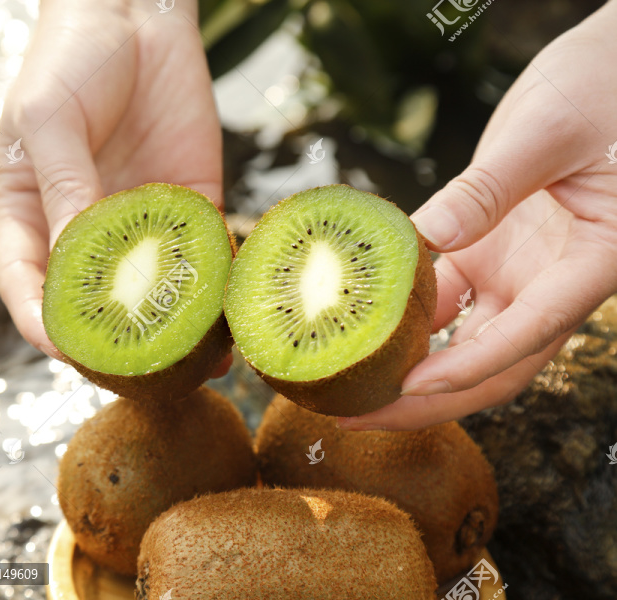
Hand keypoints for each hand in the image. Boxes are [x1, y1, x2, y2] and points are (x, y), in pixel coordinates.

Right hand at [0, 0, 230, 374]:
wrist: (136, 9)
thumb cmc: (71, 57)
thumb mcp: (51, 119)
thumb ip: (65, 186)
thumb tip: (81, 260)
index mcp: (29, 213)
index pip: (27, 286)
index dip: (42, 323)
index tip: (66, 351)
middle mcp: (83, 229)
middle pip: (93, 305)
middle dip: (113, 344)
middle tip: (140, 376)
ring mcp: (138, 223)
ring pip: (151, 292)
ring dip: (171, 330)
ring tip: (197, 365)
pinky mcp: (190, 206)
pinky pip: (202, 255)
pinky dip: (215, 287)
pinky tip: (233, 315)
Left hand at [339, 2, 616, 430]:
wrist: (607, 72)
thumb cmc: (602, 90)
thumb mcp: (547, 133)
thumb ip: (492, 186)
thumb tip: (428, 235)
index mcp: (593, 263)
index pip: (529, 332)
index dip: (467, 367)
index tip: (409, 389)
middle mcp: (553, 281)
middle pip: (491, 362)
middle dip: (426, 399)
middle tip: (356, 417)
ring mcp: (519, 271)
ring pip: (463, 339)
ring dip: (406, 366)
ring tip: (343, 383)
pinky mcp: (487, 253)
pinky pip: (443, 296)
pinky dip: (403, 314)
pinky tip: (355, 324)